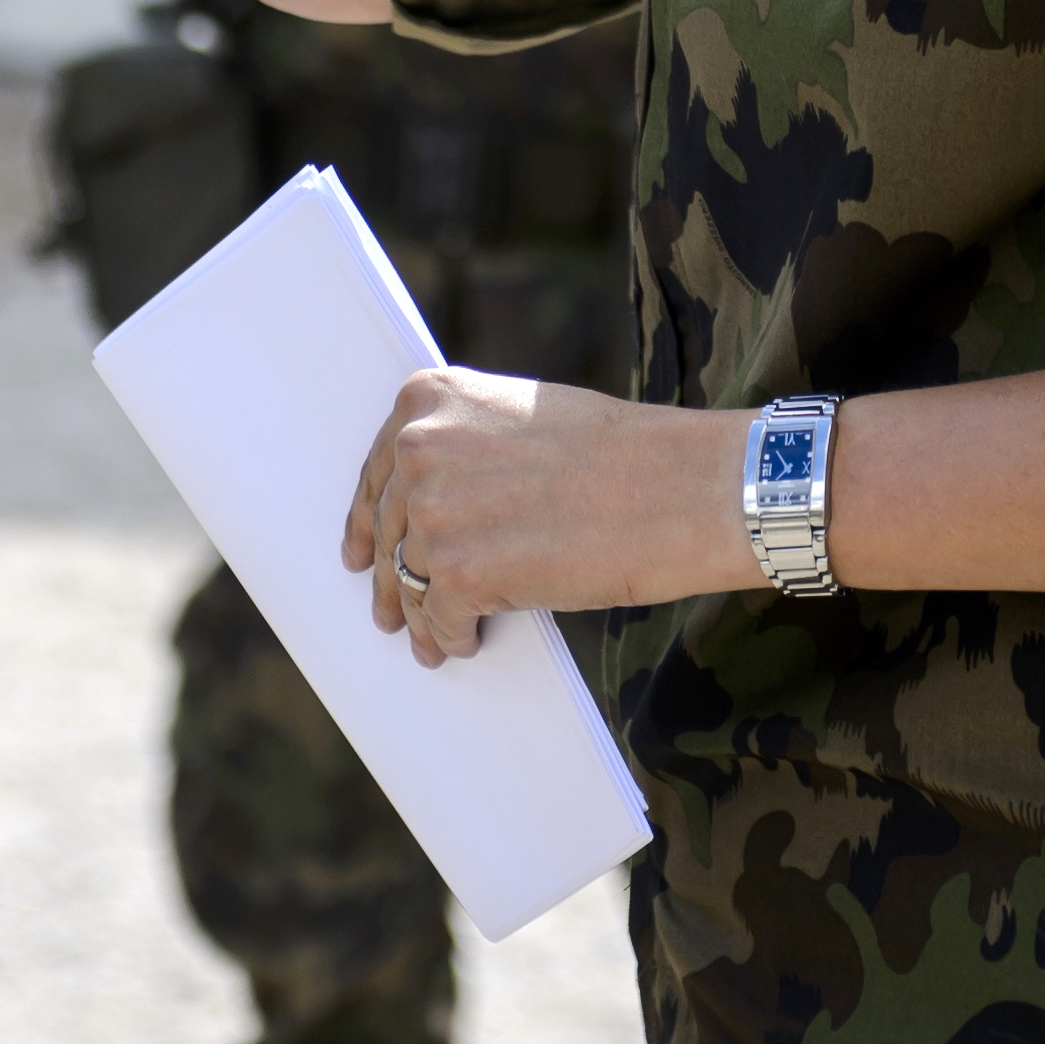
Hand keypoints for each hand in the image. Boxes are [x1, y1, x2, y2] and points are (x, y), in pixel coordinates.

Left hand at [340, 369, 747, 667]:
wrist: (683, 487)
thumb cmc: (623, 454)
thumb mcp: (527, 419)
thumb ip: (470, 447)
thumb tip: (433, 504)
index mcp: (432, 399)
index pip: (379, 470)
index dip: (368, 519)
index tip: (360, 551)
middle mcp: (419, 448)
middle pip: (388, 531)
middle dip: (390, 577)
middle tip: (388, 611)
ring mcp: (433, 512)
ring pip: (408, 582)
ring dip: (419, 617)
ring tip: (430, 641)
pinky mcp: (456, 573)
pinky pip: (438, 619)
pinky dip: (451, 637)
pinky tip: (465, 644)